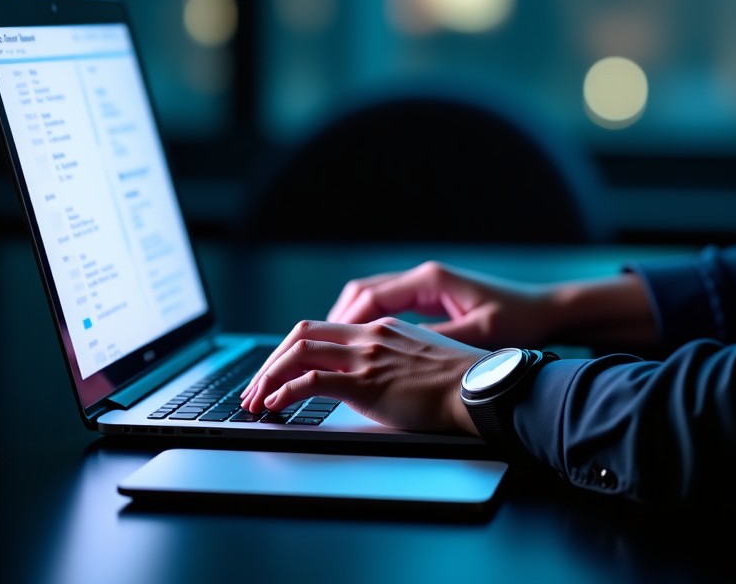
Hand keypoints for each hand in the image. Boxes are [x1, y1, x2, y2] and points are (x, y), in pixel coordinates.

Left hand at [239, 317, 485, 433]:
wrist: (481, 388)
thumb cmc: (460, 383)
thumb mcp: (420, 360)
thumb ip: (392, 361)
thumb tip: (372, 381)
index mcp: (382, 329)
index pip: (322, 329)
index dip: (290, 350)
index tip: (276, 373)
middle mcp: (370, 335)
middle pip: (302, 333)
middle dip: (270, 360)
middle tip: (254, 389)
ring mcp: (367, 356)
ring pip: (299, 352)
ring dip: (269, 376)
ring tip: (255, 401)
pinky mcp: (367, 382)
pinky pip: (312, 381)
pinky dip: (285, 391)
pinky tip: (275, 406)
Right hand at [326, 260, 556, 348]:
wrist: (545, 310)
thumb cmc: (517, 320)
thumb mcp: (477, 334)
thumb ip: (436, 340)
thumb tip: (395, 351)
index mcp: (429, 281)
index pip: (370, 297)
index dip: (342, 323)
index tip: (322, 348)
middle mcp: (422, 278)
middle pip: (362, 293)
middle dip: (334, 321)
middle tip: (312, 351)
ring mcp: (425, 286)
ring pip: (370, 298)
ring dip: (347, 322)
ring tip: (327, 352)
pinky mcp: (430, 298)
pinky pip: (386, 307)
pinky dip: (366, 323)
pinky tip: (359, 348)